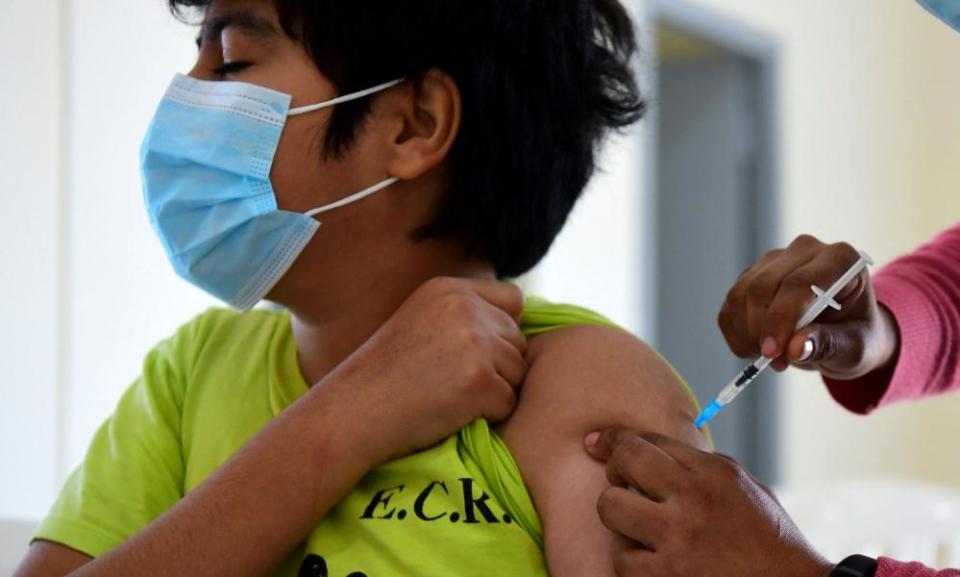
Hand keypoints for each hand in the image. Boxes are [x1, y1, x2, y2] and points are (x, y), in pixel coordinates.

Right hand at [322, 277, 526, 465]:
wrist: (352, 412)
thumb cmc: (384, 377)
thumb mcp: (420, 322)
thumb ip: (463, 313)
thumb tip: (519, 321)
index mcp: (449, 289)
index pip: (513, 300)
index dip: (502, 331)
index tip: (472, 354)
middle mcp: (464, 307)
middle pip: (519, 340)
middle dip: (499, 366)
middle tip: (453, 383)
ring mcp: (473, 342)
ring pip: (518, 373)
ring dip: (495, 392)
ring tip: (450, 397)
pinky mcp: (479, 380)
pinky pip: (509, 403)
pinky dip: (488, 416)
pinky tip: (452, 414)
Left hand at [585, 429, 833, 576]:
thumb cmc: (768, 541)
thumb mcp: (743, 487)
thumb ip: (700, 467)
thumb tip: (653, 452)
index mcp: (712, 472)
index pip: (648, 440)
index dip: (615, 439)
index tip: (596, 442)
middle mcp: (692, 498)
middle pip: (624, 461)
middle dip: (615, 470)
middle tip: (623, 485)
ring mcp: (677, 538)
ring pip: (611, 507)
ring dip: (619, 518)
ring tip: (641, 529)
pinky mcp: (665, 575)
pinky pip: (621, 558)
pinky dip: (633, 562)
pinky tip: (654, 563)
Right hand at [718, 234, 899, 379]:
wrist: (843, 331)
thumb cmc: (855, 335)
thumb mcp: (854, 347)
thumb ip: (828, 345)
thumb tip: (794, 349)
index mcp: (840, 259)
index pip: (799, 283)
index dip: (781, 318)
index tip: (772, 353)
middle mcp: (805, 250)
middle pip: (763, 287)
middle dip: (761, 330)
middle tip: (772, 362)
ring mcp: (774, 260)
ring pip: (741, 295)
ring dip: (747, 333)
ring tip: (770, 357)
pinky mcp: (752, 275)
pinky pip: (730, 305)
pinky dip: (736, 333)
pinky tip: (756, 347)